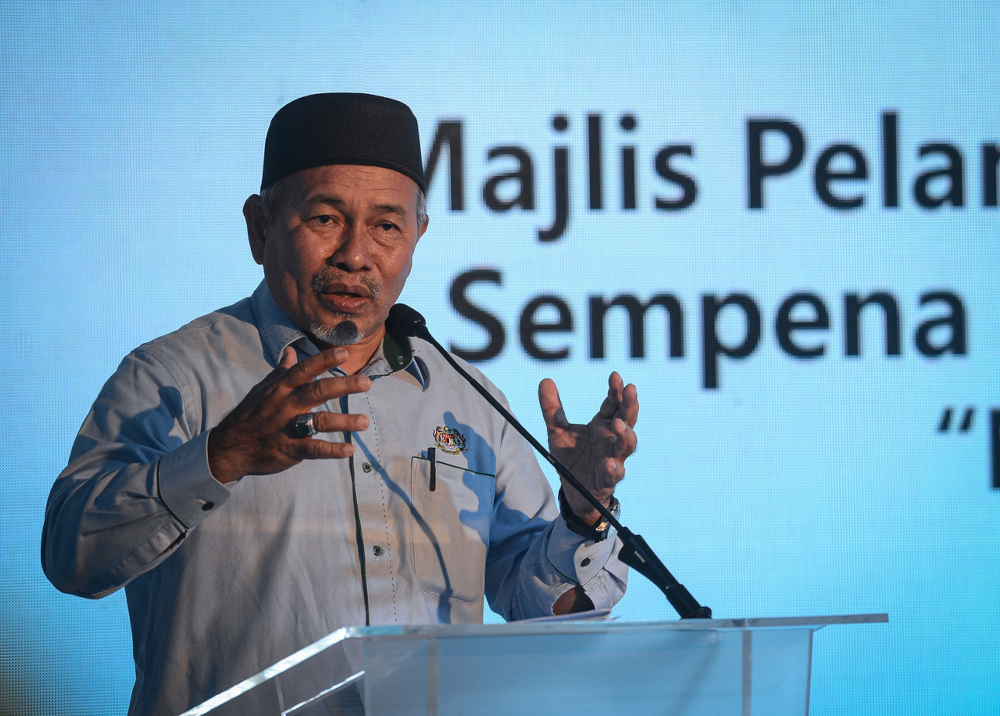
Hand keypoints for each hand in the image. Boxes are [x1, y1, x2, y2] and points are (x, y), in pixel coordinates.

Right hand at [207, 347, 370, 483]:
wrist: (228, 447)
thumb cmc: (250, 415)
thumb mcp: (261, 390)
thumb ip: (280, 372)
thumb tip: (292, 352)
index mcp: (280, 388)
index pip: (305, 370)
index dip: (324, 360)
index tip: (344, 352)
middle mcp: (285, 405)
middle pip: (317, 392)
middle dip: (343, 386)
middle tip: (367, 383)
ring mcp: (286, 428)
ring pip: (318, 422)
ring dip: (344, 421)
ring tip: (365, 422)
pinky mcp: (288, 450)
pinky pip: (312, 449)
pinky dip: (331, 450)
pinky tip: (349, 450)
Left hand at [538, 372, 637, 524]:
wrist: (571, 491)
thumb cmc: (571, 457)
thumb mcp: (557, 431)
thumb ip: (552, 409)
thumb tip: (545, 380)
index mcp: (603, 425)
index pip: (614, 404)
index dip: (616, 390)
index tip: (614, 376)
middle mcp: (611, 440)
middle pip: (627, 419)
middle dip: (630, 404)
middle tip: (630, 389)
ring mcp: (613, 459)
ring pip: (627, 446)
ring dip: (626, 435)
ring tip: (618, 424)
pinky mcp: (607, 480)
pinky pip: (614, 474)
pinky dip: (613, 468)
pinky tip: (608, 462)